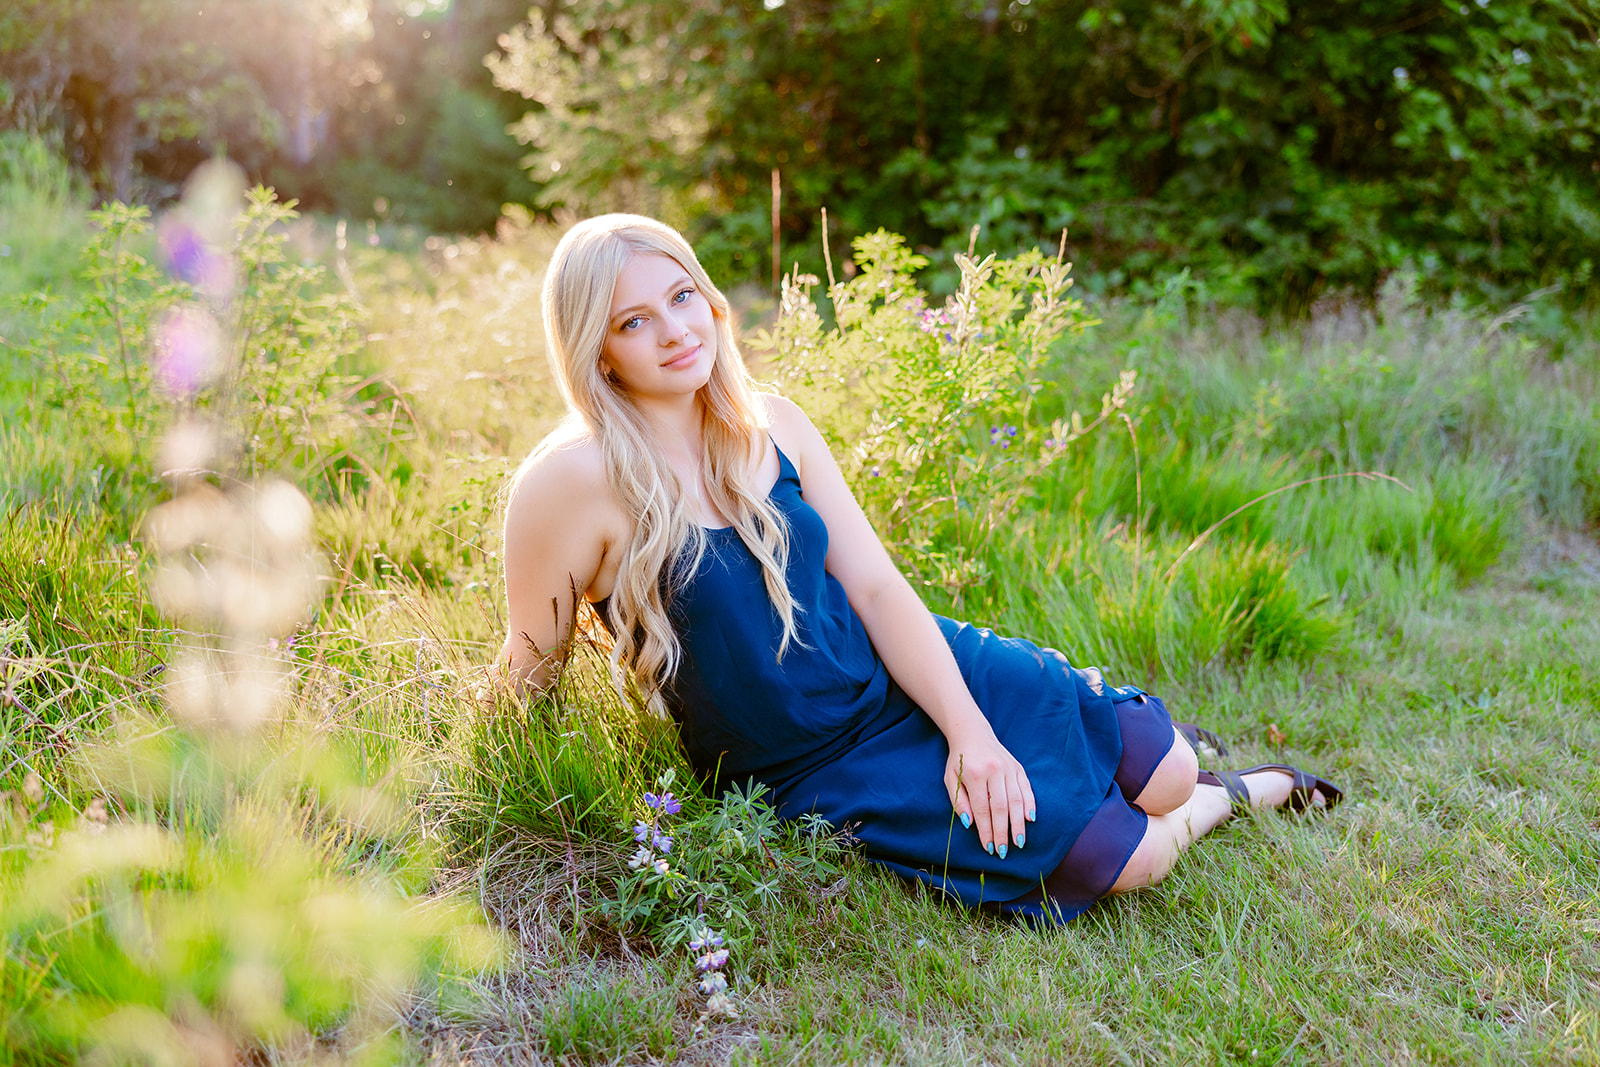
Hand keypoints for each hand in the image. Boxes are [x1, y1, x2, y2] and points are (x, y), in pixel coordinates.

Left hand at [943, 725, 1036, 858]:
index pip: (982, 809)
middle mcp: (994, 771)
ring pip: (1016, 800)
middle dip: (1003, 832)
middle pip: (1001, 808)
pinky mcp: (1018, 767)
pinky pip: (1026, 788)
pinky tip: (1030, 819)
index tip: (988, 847)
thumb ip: (959, 801)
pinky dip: (1030, 804)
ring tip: (1019, 842)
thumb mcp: (951, 779)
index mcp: (975, 774)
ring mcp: (1008, 768)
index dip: (986, 830)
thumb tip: (970, 824)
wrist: (972, 733)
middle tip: (1004, 851)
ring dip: (1018, 824)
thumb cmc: (960, 760)